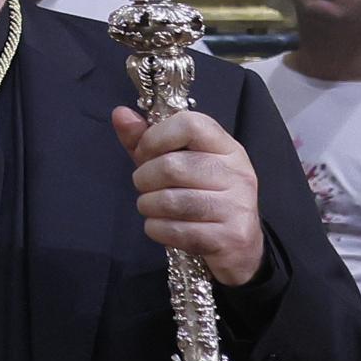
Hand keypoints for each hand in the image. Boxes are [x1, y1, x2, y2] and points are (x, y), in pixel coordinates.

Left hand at [115, 103, 265, 287]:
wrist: (240, 246)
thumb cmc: (202, 197)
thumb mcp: (178, 163)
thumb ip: (148, 140)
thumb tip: (120, 114)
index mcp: (227, 147)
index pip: (190, 124)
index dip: (155, 137)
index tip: (144, 152)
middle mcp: (238, 173)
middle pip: (171, 166)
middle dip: (144, 178)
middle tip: (146, 186)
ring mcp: (238, 206)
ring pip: (170, 201)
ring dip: (148, 206)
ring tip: (152, 207)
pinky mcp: (230, 237)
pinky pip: (175, 230)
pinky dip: (157, 229)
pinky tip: (162, 227)